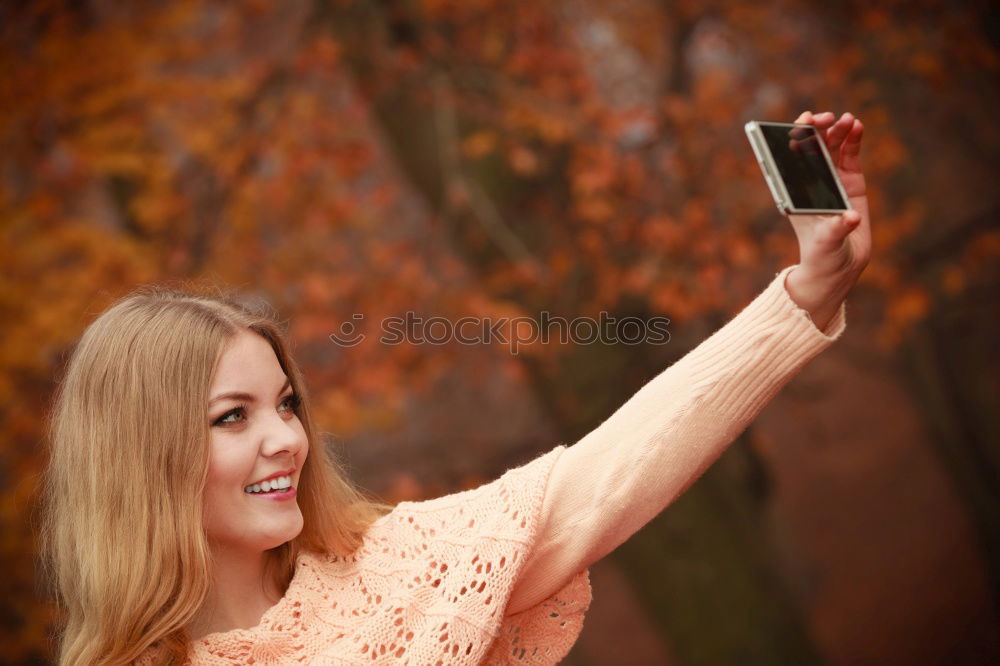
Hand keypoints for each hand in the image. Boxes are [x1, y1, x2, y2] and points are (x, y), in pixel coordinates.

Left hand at [783, 110, 870, 329]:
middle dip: (816, 129)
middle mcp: (810, 182)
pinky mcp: (851, 182)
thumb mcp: (826, 245)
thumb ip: (835, 230)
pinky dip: (853, 140)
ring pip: (831, 147)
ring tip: (847, 120)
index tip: (801, 123)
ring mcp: (831, 179)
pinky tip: (857, 126)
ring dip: (837, 131)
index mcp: (795, 192)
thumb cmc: (823, 256)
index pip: (791, 159)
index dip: (795, 138)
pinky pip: (850, 155)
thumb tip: (849, 218)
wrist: (839, 266)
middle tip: (825, 118)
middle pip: (811, 148)